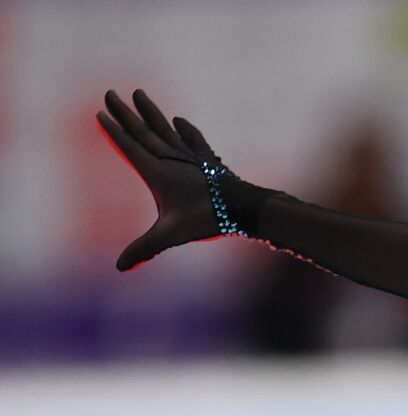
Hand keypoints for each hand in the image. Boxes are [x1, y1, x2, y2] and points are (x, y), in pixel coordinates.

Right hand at [96, 88, 231, 270]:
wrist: (245, 208)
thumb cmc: (208, 219)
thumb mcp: (171, 234)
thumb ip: (145, 248)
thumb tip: (119, 267)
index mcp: (158, 172)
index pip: (130, 147)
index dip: (114, 131)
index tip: (100, 113)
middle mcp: (173, 159)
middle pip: (144, 132)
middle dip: (125, 114)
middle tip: (110, 93)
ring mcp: (192, 158)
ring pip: (166, 130)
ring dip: (151, 113)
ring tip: (139, 93)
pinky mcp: (208, 161)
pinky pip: (193, 140)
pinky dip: (184, 129)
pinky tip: (179, 120)